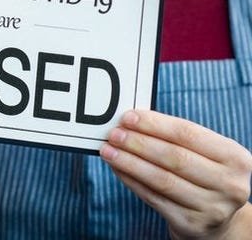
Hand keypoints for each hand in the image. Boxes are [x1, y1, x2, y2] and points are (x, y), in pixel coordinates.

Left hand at [100, 110, 251, 238]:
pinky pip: (153, 198)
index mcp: (234, 157)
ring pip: (161, 179)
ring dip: (129, 162)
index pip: (187, 133)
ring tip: (108, 150)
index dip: (154, 124)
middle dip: (138, 143)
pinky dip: (131, 180)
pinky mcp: (191, 224)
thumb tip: (130, 121)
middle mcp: (230, 184)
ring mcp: (212, 208)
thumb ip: (173, 136)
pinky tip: (117, 168)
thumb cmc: (202, 171)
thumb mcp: (203, 152)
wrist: (217, 218)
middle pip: (174, 157)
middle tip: (113, 134)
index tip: (127, 117)